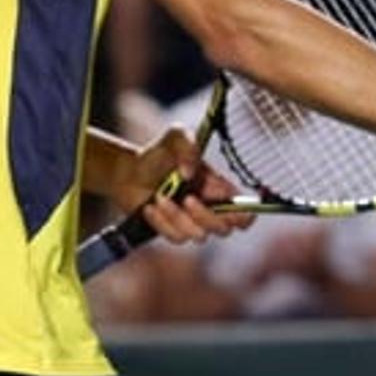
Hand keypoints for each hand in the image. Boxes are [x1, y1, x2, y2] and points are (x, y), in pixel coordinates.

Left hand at [118, 128, 249, 246]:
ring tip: (159, 196)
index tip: (230, 207)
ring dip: (177, 216)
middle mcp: (210, 209)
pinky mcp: (174, 232)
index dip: (244, 215)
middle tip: (188, 198)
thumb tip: (190, 173)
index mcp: (219, 189)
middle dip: (206, 216)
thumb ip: (188, 145)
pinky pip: (176, 238)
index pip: (245, 211)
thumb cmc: (159, 154)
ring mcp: (192, 223)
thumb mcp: (175, 137)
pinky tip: (150, 207)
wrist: (130, 172)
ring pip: (198, 235)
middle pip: (225, 229)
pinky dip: (162, 222)